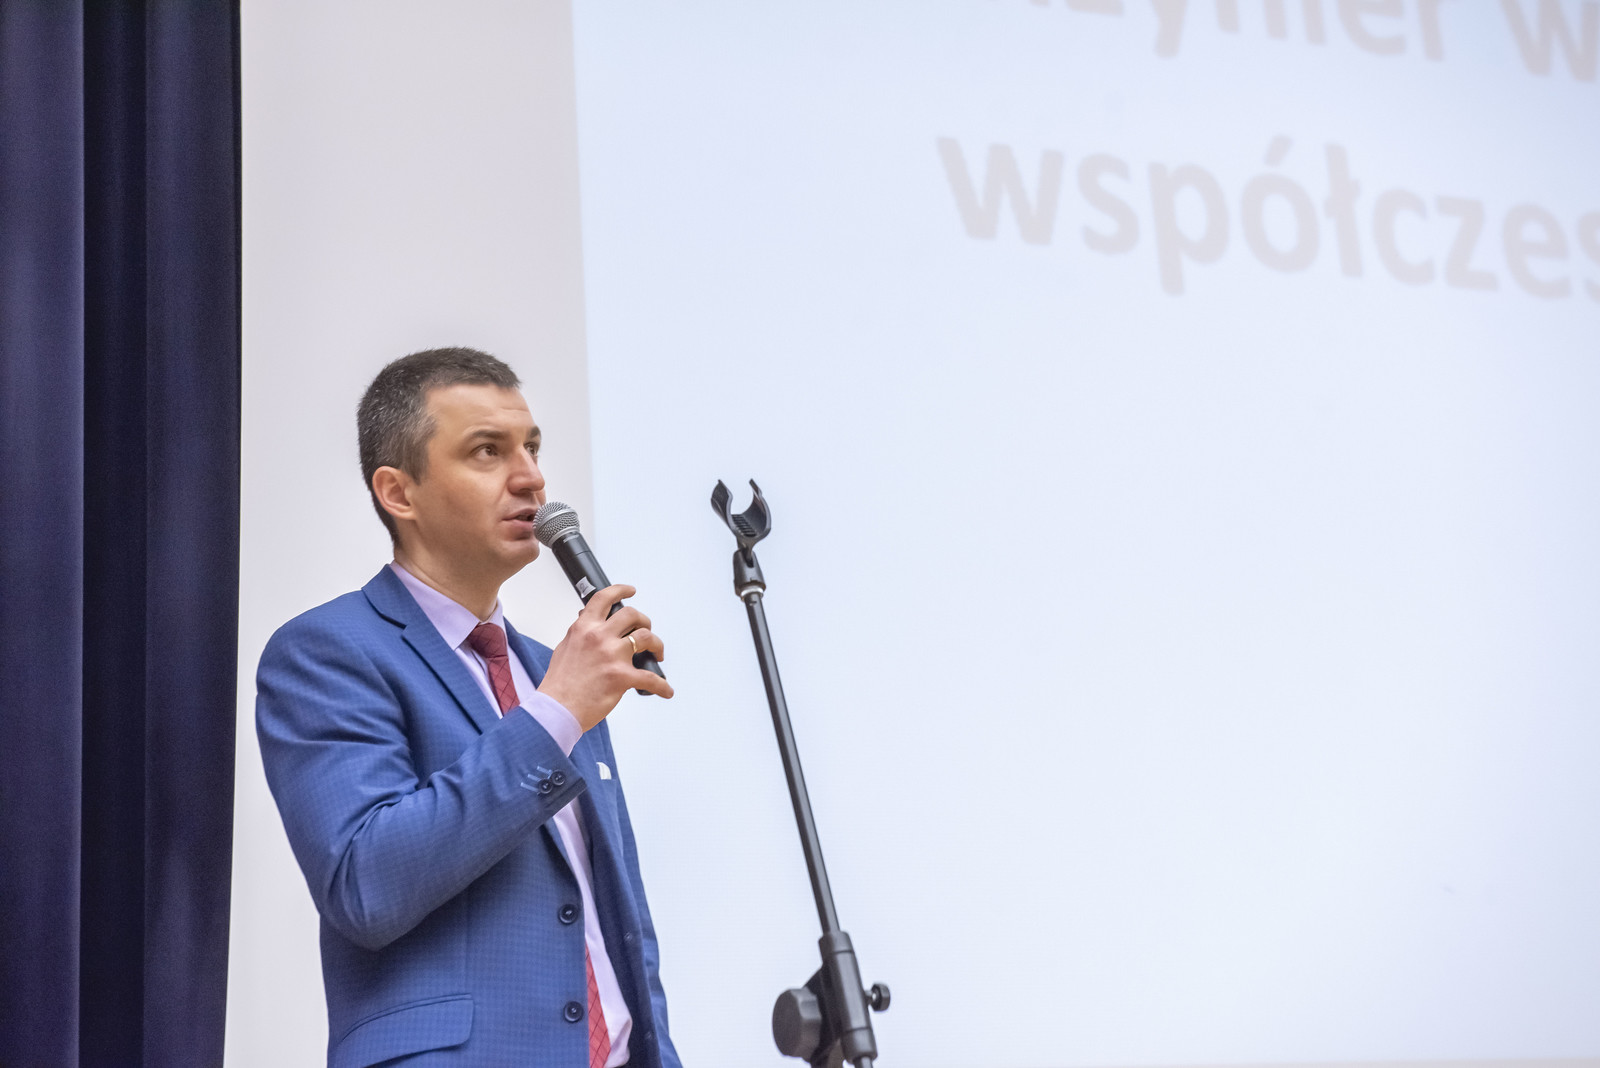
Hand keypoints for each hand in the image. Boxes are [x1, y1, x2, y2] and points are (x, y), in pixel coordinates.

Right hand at [537, 584, 671, 730]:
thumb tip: (588, 622)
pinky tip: (665, 690)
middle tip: (646, 629)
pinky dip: (662, 686)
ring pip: (647, 637)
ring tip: (657, 654)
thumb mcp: (565, 648)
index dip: (620, 590)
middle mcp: (599, 637)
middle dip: (644, 621)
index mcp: (583, 628)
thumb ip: (580, 634)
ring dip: (657, 645)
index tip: (630, 590)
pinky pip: (651, 678)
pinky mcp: (622, 677)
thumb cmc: (559, 684)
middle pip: (632, 615)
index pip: (604, 599)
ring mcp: (612, 655)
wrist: (557, 709)